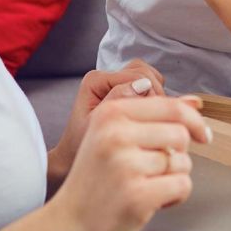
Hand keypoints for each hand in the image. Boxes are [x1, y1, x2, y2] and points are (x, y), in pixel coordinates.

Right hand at [47, 95, 209, 230]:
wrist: (70, 223)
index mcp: (110, 113)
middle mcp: (116, 135)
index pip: (171, 106)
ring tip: (145, 186)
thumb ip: (152, 116)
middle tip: (152, 170)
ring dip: (173, 178)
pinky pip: (181, 186)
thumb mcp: (112, 134)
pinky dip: (174, 197)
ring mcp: (126, 165)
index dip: (195, 120)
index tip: (203, 135)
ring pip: (183, 162)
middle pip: (181, 135)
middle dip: (177, 154)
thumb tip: (195, 102)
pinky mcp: (138, 194)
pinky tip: (152, 201)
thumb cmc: (96, 179)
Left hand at [49, 61, 165, 181]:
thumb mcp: (100, 127)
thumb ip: (118, 102)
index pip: (137, 76)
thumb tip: (143, 85)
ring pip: (149, 76)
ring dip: (156, 95)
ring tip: (151, 119)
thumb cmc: (82, 146)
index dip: (151, 96)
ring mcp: (115, 82)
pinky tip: (150, 118)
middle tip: (153, 120)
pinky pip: (148, 85)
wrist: (74, 158)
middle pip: (145, 72)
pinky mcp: (123, 90)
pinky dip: (154, 98)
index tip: (152, 120)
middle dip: (155, 94)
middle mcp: (105, 77)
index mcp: (96, 80)